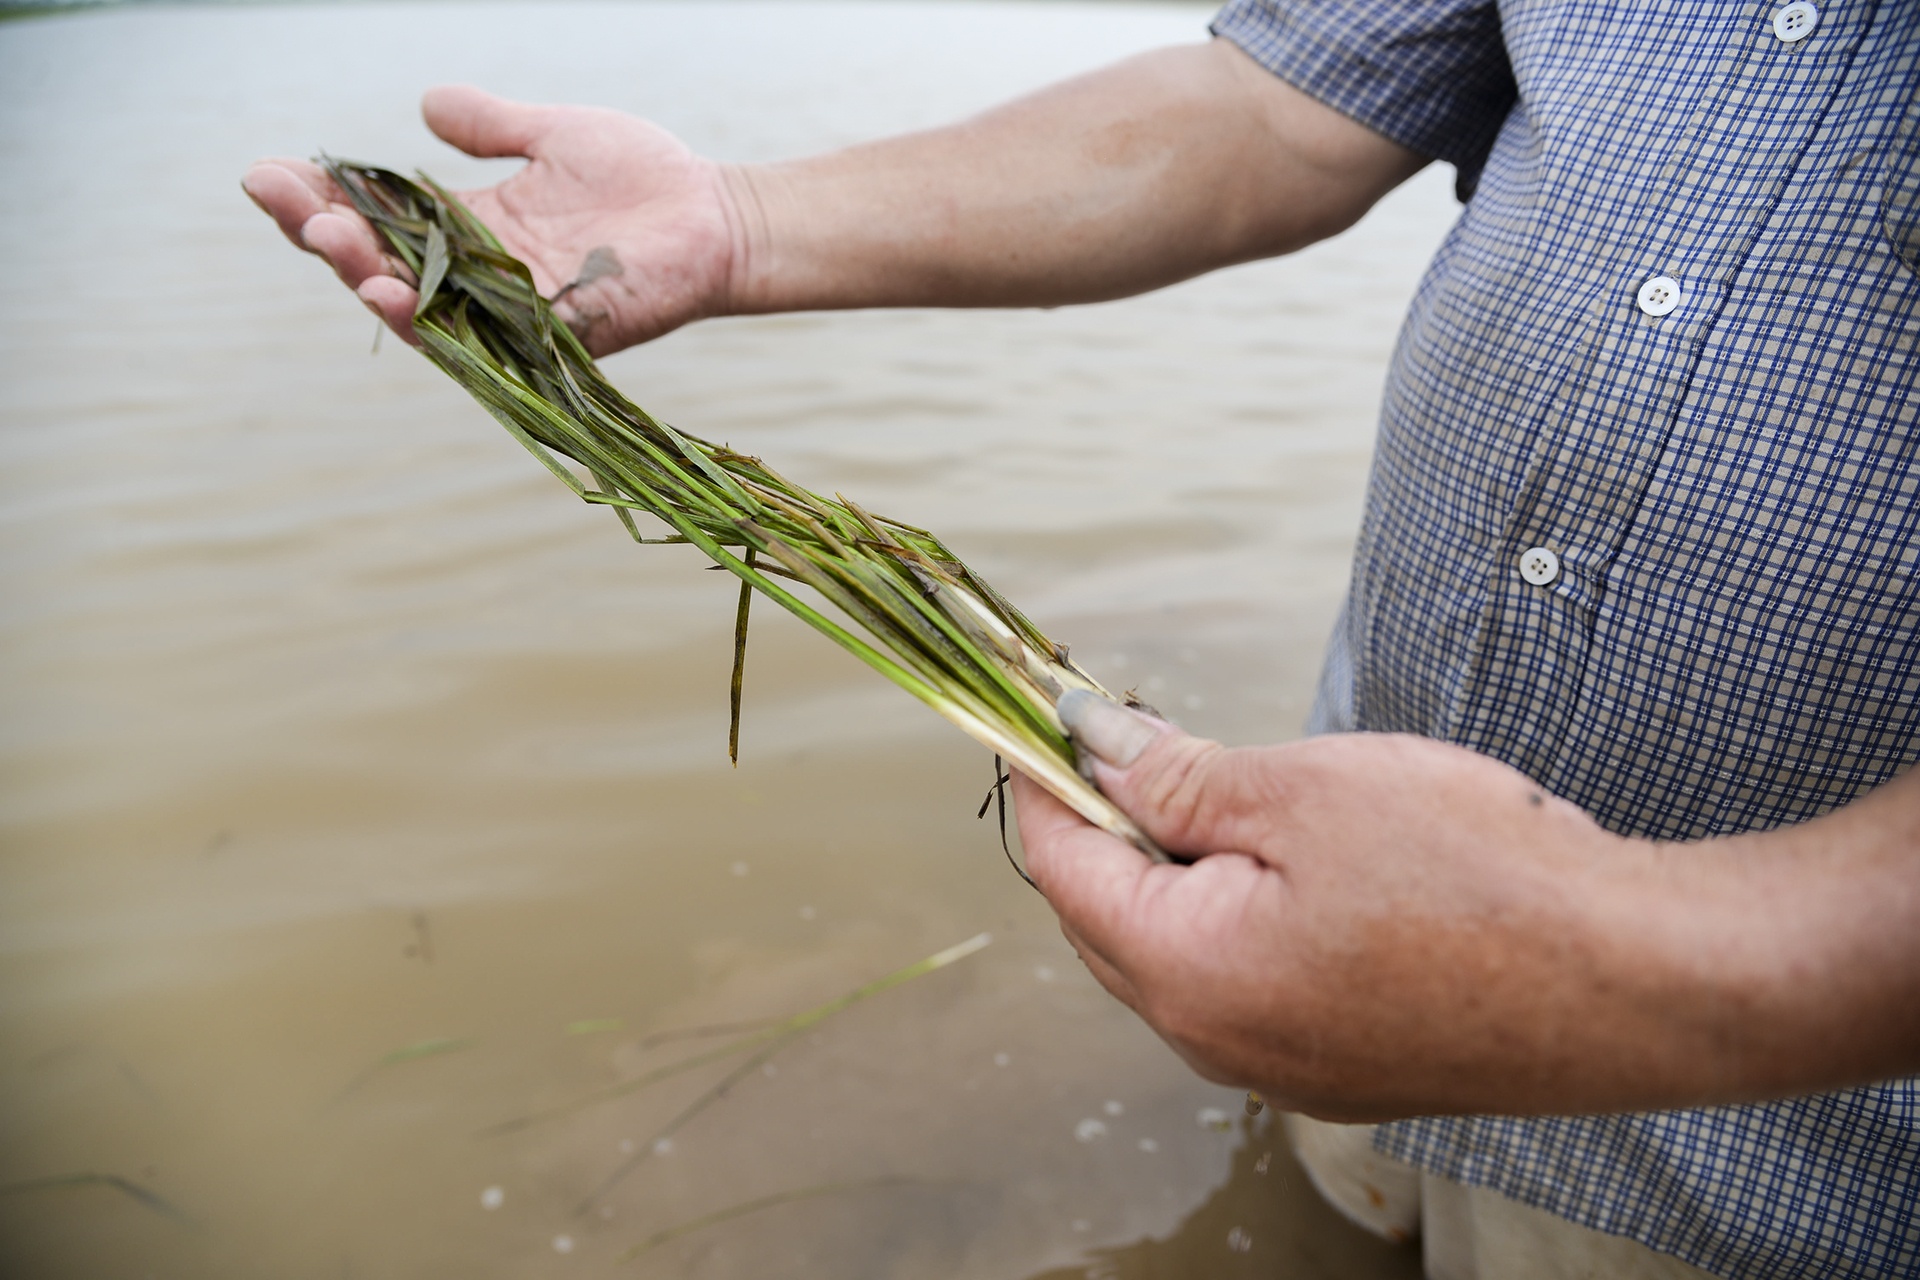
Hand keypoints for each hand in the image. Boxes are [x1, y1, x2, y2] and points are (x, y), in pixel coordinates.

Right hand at [241, 85, 741, 354]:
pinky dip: (433, 319)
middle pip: (380, 264)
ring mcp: (509, 311)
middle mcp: (477, 276)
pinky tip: (394, 292)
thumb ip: (492, 126)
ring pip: (418, 306)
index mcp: (469, 227)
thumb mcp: (552, 135)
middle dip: (324, 235)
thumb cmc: (644, 177)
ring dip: (365, 275)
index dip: (318, 198)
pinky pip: (480, 337)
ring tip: (325, 241)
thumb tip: (427, 105)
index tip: (268, 170)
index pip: (374, 217)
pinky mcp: (548, 336)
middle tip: (287, 205)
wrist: (717, 216)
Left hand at [1015, 694, 1869, 1121]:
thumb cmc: (1477, 876)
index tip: (1046, 718)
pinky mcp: (1341, 1069)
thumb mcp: (1302, 790)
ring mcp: (1280, 1069)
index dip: (1046, 782)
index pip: (1063, 870)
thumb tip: (1091, 744)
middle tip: (1138, 741)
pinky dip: (1238, 919)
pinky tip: (1291, 865)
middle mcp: (1216, 1043)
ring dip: (1177, 873)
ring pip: (1180, 956)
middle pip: (1110, 921)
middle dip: (1107, 827)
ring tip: (1225, 792)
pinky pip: (1247, 987)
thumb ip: (1175, 776)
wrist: (1636, 982)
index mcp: (1186, 973)